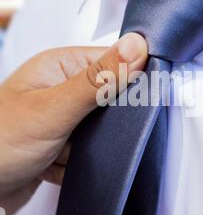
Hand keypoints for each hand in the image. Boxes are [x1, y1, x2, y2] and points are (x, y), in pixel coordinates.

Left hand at [0, 33, 147, 214]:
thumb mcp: (53, 108)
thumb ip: (98, 79)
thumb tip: (137, 46)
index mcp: (59, 67)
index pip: (113, 61)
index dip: (131, 80)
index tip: (137, 101)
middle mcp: (60, 90)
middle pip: (111, 101)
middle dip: (103, 127)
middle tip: (80, 135)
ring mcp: (60, 120)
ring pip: (102, 134)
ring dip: (87, 150)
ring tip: (59, 153)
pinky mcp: (60, 146)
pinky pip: (88, 155)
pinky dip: (76, 166)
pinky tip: (53, 168)